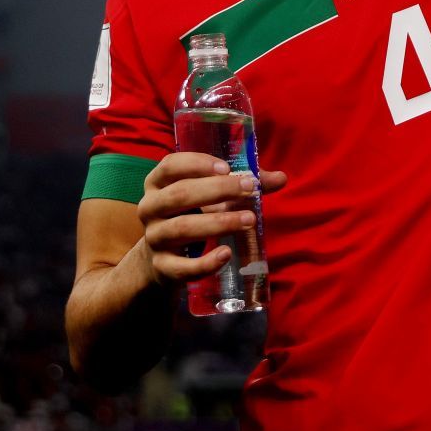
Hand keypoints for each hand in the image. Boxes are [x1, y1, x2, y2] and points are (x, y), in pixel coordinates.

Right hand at [136, 151, 288, 285]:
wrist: (161, 258)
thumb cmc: (191, 215)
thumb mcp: (208, 197)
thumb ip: (241, 185)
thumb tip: (281, 178)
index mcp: (158, 183)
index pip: (170, 166)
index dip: (197, 163)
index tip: (226, 167)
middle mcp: (150, 207)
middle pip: (179, 195)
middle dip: (217, 190)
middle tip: (249, 190)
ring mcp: (154, 238)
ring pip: (182, 228)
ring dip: (218, 223)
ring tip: (249, 220)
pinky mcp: (161, 267)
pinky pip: (181, 267)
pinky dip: (205, 262)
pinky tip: (226, 254)